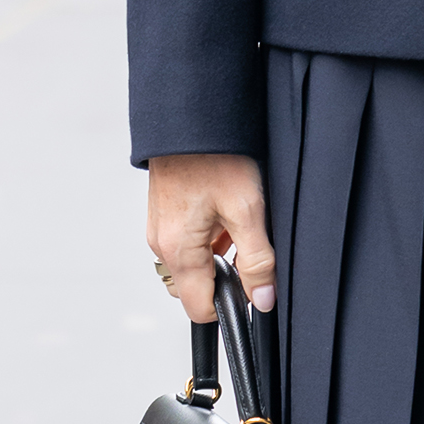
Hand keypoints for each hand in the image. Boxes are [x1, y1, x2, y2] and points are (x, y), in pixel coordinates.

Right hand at [146, 152, 276, 323]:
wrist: (191, 114)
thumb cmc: (215, 155)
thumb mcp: (247, 208)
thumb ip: (257, 260)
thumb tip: (262, 298)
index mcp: (178, 250)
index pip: (199, 309)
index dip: (231, 304)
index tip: (253, 284)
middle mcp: (162, 242)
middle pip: (193, 287)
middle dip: (224, 278)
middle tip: (249, 249)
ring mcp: (161, 226)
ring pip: (193, 262)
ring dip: (218, 255)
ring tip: (240, 223)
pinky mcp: (165, 211)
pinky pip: (187, 240)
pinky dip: (209, 237)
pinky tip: (227, 212)